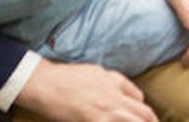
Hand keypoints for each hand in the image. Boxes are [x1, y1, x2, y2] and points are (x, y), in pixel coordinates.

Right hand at [16, 58, 156, 121]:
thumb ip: (109, 82)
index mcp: (114, 80)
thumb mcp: (94, 72)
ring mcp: (105, 109)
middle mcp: (114, 95)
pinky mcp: (94, 120)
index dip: (143, 111)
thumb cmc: (65, 78)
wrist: (44, 83)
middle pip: (144, 113)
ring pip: (136, 121)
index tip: (144, 119)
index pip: (139, 98)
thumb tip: (118, 93)